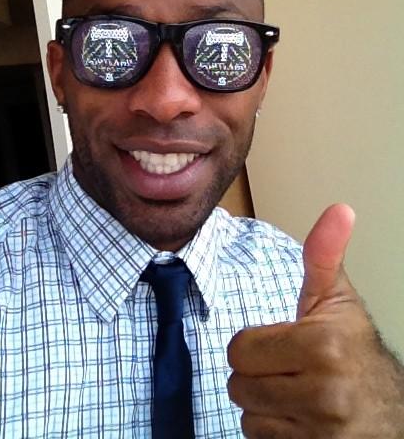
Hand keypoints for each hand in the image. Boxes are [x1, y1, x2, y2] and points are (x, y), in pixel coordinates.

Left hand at [227, 204, 403, 437]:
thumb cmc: (354, 350)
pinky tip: (298, 420)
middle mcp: (324, 392)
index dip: (256, 345)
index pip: (239, 350)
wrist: (391, 410)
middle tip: (288, 369)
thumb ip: (324, 256)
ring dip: (263, 405)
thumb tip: (339, 210)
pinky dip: (272, 432)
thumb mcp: (337, 300)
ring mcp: (320, 432)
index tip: (283, 343)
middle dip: (256, 376)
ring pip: (246, 415)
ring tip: (294, 393)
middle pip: (238, 384)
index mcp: (322, 345)